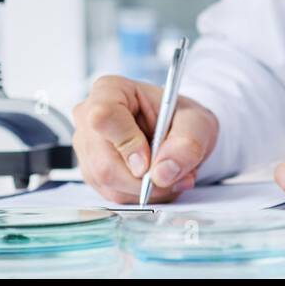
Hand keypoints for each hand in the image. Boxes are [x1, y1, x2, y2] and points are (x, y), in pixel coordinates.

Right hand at [72, 75, 218, 203]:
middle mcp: (89, 117)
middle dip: (145, 179)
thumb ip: (187, 143)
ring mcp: (87, 148)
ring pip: (109, 185)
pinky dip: (141, 195)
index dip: (128, 144)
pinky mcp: (92, 173)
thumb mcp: (197, 122)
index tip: (150, 159)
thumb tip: (163, 171)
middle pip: (104, 163)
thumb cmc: (180, 117)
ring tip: (169, 173)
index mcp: (110, 90)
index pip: (103, 117)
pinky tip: (155, 181)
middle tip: (173, 173)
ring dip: (146, 189)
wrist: (176, 130)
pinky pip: (113, 195)